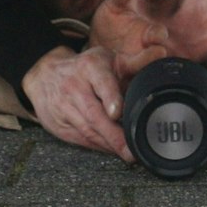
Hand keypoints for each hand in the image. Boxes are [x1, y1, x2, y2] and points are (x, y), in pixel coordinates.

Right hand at [21, 46, 131, 161]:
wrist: (44, 74)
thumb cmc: (84, 68)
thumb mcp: (107, 58)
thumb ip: (135, 61)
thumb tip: (162, 53)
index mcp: (90, 67)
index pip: (101, 82)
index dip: (110, 97)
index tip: (117, 112)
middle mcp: (74, 87)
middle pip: (94, 114)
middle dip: (113, 134)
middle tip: (131, 150)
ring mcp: (63, 107)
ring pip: (87, 130)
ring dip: (108, 144)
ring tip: (127, 153)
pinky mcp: (58, 125)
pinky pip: (80, 139)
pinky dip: (98, 146)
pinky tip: (111, 150)